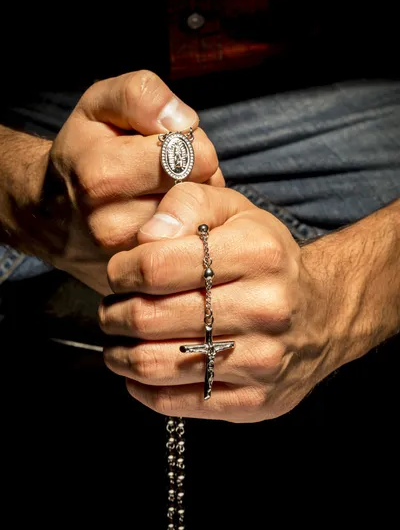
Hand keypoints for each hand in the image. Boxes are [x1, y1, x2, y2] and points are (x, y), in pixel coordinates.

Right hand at [25, 72, 221, 293]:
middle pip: (200, 192)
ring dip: (191, 208)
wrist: (53, 211)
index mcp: (102, 174)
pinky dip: (185, 234)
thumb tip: (183, 122)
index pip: (195, 155)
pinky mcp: (137, 278)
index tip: (172, 146)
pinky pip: (188, 251)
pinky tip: (165, 223)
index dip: (193, 144)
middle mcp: (111, 223)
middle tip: (170, 173)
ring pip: (197, 224)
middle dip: (195, 177)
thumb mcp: (100, 104)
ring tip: (162, 197)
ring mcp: (125, 258)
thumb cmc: (84, 150)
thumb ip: (141, 95)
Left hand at [100, 183, 340, 421]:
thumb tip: (145, 236)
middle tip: (112, 308)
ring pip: (156, 365)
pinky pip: (176, 402)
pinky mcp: (255, 401)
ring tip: (120, 338)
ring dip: (120, 354)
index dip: (122, 270)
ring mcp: (261, 360)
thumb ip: (187, 204)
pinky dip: (143, 388)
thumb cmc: (266, 258)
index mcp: (256, 254)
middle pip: (150, 318)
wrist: (324, 314)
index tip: (119, 272)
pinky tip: (140, 371)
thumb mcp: (235, 211)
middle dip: (114, 313)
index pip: (156, 266)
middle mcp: (264, 308)